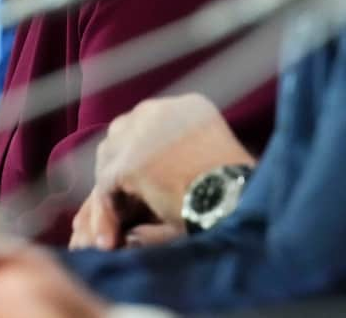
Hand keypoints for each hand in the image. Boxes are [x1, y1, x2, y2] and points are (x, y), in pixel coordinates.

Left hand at [69, 93, 253, 249]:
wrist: (240, 203)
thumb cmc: (236, 193)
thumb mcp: (210, 160)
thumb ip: (179, 155)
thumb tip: (148, 173)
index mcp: (186, 106)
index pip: (145, 124)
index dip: (137, 153)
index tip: (137, 185)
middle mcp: (160, 110)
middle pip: (120, 135)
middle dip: (117, 169)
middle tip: (121, 205)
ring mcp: (142, 133)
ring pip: (108, 160)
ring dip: (110, 191)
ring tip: (116, 224)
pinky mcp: (130, 162)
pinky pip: (105, 187)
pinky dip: (106, 213)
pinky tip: (112, 238)